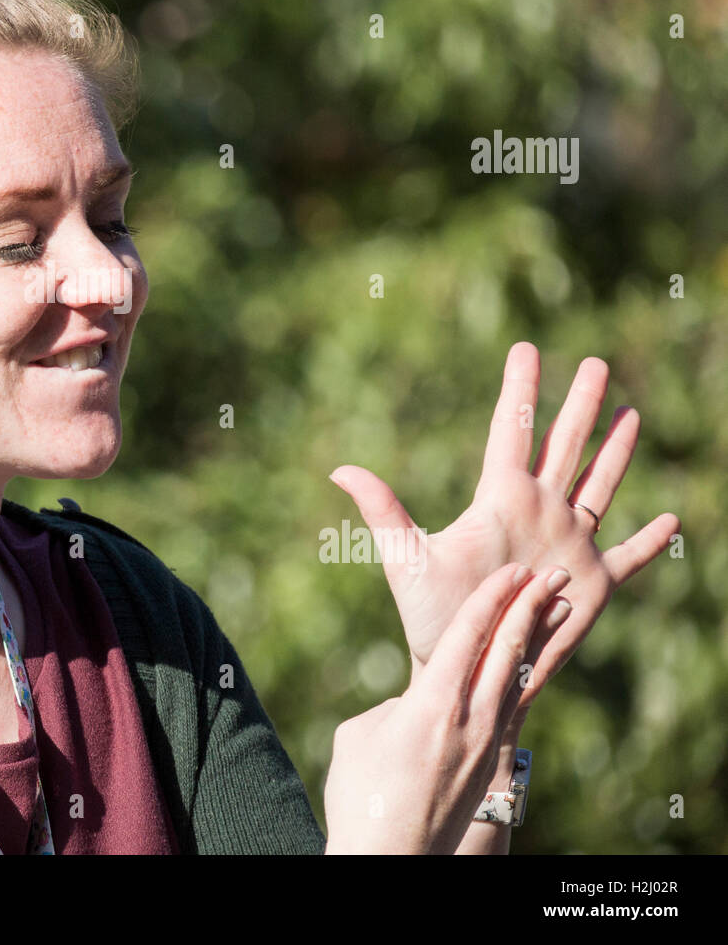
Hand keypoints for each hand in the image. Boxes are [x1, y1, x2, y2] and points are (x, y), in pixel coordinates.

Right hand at [323, 561, 571, 853]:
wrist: (387, 857)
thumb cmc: (360, 794)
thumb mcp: (363, 733)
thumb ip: (396, 706)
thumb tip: (412, 706)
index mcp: (433, 704)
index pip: (469, 636)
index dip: (492, 598)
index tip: (512, 571)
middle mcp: (468, 721)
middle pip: (508, 652)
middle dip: (530, 609)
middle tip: (551, 576)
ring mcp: (482, 746)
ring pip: (517, 680)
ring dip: (537, 640)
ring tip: (557, 610)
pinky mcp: (484, 767)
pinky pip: (509, 709)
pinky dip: (523, 677)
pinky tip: (528, 666)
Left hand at [329, 342, 678, 709]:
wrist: (463, 663)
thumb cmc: (432, 613)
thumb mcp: (406, 559)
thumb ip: (382, 511)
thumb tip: (338, 469)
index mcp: (499, 500)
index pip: (511, 432)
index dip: (520, 390)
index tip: (526, 349)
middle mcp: (539, 512)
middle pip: (564, 446)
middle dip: (581, 405)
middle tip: (596, 363)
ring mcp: (568, 544)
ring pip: (598, 485)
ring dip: (615, 451)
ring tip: (629, 412)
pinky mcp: (593, 584)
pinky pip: (630, 557)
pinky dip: (650, 541)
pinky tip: (671, 520)